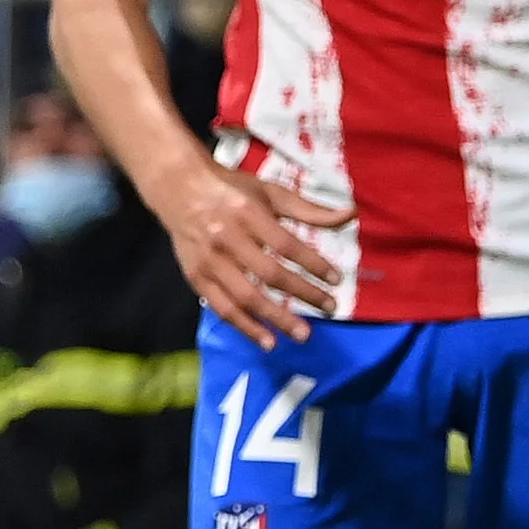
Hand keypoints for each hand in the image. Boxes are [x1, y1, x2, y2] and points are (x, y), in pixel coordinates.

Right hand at [150, 159, 348, 344]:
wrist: (178, 188)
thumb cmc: (232, 190)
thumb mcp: (271, 193)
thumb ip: (310, 210)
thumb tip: (350, 215)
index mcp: (249, 213)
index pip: (287, 245)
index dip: (313, 264)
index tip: (336, 279)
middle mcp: (227, 237)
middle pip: (269, 274)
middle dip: (303, 294)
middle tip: (330, 309)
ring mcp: (210, 261)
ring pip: (245, 297)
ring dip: (276, 318)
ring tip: (302, 334)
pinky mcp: (196, 277)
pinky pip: (223, 308)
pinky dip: (245, 326)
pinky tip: (267, 340)